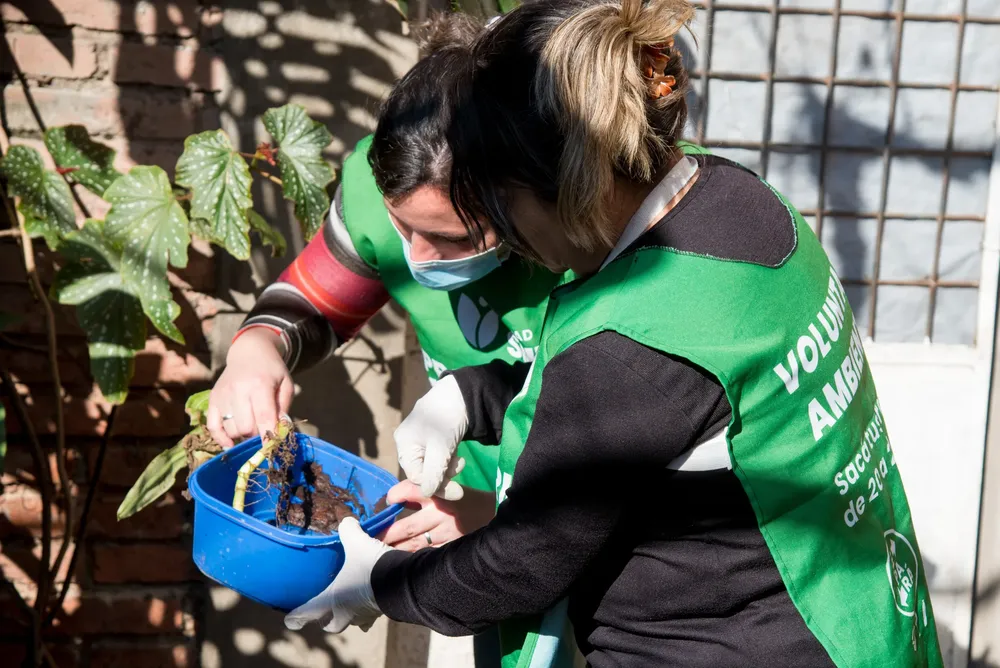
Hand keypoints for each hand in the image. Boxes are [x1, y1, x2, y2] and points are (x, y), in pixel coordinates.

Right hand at [207, 328, 293, 448]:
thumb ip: (284, 408)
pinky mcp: (212, 399)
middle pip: (245, 428)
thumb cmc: (271, 370)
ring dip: (242, 435)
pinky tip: (230, 443)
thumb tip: (279, 433)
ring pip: (231, 430)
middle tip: (263, 429)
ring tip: (251, 425)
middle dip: (256, 435)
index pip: (263, 418)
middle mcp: (238, 390)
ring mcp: (222, 395)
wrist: (249, 352)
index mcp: (259, 385)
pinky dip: (221, 438)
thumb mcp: (285, 385)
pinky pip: (212, 426)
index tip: (272, 450)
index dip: (268, 437)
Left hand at [284, 518, 392, 632]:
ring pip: (352, 622)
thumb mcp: (357, 543)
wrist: (400, 581)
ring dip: (349, 616)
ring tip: (349, 608)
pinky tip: (371, 605)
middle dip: (325, 620)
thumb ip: (348, 531)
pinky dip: (369, 612)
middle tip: (323, 615)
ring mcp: (363, 615)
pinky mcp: (379, 613)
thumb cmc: (369, 566)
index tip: (290, 621)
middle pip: (331, 625)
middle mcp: (345, 612)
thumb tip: (347, 522)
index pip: (308, 612)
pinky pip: (370, 617)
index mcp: (332, 599)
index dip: (297, 617)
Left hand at [381, 480, 495, 550]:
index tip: (384, 504)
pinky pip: (427, 556)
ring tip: (379, 554)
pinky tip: (401, 563)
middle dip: (386, 535)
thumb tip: (390, 502)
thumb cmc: (461, 499)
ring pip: (414, 545)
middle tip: (370, 540)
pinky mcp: (452, 547)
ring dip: (395, 550)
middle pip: (406, 527)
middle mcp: (441, 514)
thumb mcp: (441, 489)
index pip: (409, 492)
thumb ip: (417, 494)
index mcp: (437, 494)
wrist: (492, 513)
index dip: (394, 497)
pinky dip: (412, 559)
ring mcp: (447, 533)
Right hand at [394, 375, 468, 499]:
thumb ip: (433, 473)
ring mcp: (418, 441)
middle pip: (423, 472)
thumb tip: (427, 493)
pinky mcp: (431, 439)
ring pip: (432, 467)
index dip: (435, 486)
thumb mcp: (441, 448)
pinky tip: (456, 452)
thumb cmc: (447, 417)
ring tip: (459, 458)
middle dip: (443, 474)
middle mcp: (407, 444)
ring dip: (448, 467)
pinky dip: (447, 459)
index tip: (457, 491)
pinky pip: (436, 458)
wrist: (463, 393)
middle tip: (460, 466)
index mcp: (404, 445)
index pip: (415, 477)